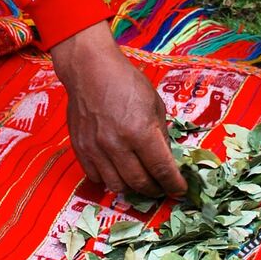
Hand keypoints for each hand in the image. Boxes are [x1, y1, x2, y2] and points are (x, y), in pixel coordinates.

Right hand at [50, 23, 185, 198]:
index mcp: (140, 132)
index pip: (161, 170)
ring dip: (132, 189)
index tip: (180, 189)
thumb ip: (161, 134)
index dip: (174, 184)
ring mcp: (96, 149)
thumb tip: (166, 159)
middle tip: (161, 187)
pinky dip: (110, 180)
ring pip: (117, 186)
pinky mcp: (81, 149)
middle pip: (139, 183)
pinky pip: (96, 177)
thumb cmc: (125, 81)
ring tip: (140, 182)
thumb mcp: (154, 104)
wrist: (89, 69)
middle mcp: (117, 145)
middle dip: (155, 190)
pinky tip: (118, 171)